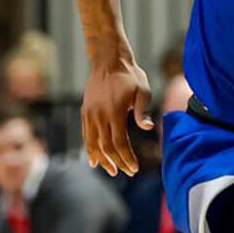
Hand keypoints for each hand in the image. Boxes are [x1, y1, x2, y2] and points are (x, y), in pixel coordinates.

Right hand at [82, 53, 153, 176]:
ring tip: (111, 171)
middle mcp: (99, 115)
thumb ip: (143, 110)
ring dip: (102, 160)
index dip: (126, 158)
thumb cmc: (130, 76)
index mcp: (115, 112)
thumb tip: (148, 128)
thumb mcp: (142, 90)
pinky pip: (86, 136)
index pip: (119, 143)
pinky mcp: (85, 112)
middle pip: (106, 147)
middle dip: (117, 162)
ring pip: (93, 144)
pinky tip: (94, 161)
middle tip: (127, 172)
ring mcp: (90, 114)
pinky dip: (90, 150)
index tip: (134, 169)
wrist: (108, 60)